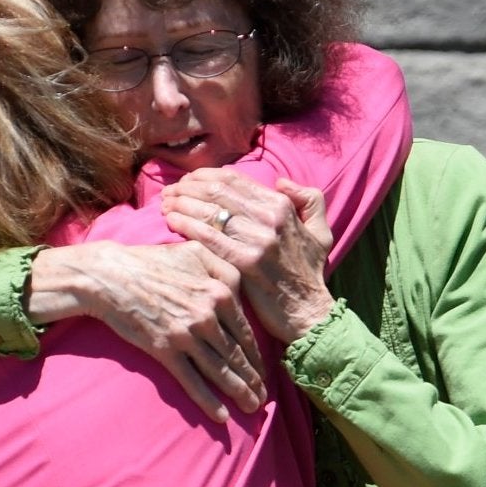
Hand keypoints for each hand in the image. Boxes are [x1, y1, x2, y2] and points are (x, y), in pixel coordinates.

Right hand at [27, 242, 263, 420]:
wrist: (109, 276)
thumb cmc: (152, 261)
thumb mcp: (195, 252)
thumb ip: (224, 267)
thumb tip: (244, 284)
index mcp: (220, 292)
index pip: (245, 332)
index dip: (258, 355)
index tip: (265, 370)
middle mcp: (208, 316)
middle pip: (237, 354)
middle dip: (254, 379)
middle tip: (265, 397)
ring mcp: (187, 335)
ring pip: (220, 370)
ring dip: (239, 392)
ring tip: (252, 408)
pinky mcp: (164, 350)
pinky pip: (192, 380)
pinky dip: (208, 400)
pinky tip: (221, 416)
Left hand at [163, 170, 336, 345]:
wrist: (307, 311)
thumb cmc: (308, 272)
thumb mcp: (320, 231)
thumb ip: (308, 199)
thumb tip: (281, 181)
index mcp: (282, 206)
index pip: (233, 178)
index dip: (203, 175)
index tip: (187, 181)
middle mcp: (270, 219)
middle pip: (216, 190)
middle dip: (186, 187)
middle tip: (169, 192)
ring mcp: (257, 241)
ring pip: (208, 210)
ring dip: (181, 203)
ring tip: (165, 205)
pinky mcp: (244, 263)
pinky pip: (207, 236)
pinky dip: (185, 224)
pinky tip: (171, 222)